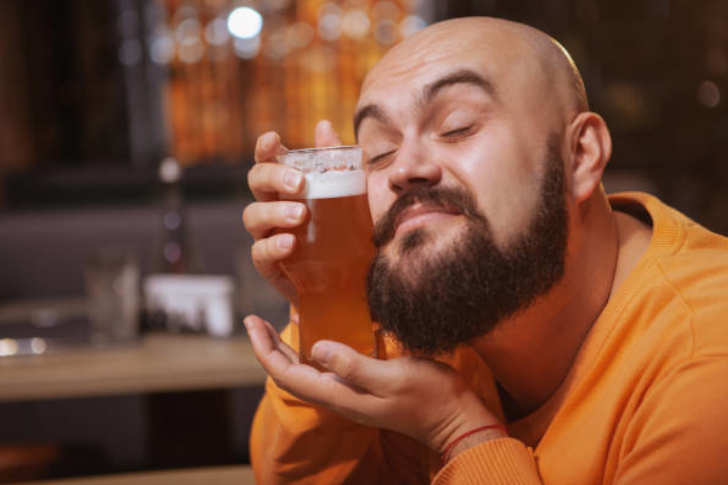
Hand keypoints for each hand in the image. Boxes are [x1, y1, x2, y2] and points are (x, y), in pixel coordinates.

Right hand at [242, 121, 341, 303]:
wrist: (356, 281)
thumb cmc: (349, 232)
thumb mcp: (353, 195)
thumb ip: (339, 162)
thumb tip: (323, 126)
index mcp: (289, 187)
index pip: (269, 160)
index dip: (265, 148)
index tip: (273, 139)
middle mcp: (274, 208)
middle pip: (256, 182)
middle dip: (273, 177)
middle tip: (299, 183)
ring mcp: (270, 236)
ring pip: (253, 216)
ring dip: (274, 212)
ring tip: (300, 215)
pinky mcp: (272, 267)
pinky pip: (260, 254)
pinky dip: (272, 247)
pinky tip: (290, 244)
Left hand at [244, 314, 504, 458]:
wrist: (454, 418)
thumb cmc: (429, 396)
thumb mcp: (393, 377)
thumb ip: (354, 365)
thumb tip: (316, 348)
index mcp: (339, 395)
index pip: (287, 376)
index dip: (265, 350)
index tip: (252, 323)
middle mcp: (338, 396)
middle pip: (289, 374)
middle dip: (269, 347)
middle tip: (255, 320)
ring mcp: (350, 393)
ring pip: (305, 372)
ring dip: (286, 350)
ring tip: (274, 327)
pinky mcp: (362, 387)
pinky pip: (324, 370)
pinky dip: (310, 351)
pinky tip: (315, 336)